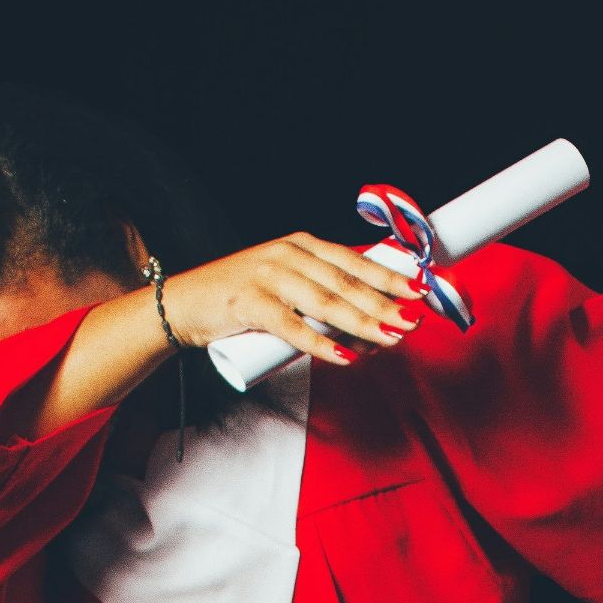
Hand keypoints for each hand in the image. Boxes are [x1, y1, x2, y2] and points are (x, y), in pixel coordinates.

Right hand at [159, 231, 426, 365]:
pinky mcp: (249, 304)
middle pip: (346, 283)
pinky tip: (345, 357)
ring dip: (363, 323)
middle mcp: (288, 255)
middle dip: (384, 303)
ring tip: (391, 338)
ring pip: (326, 304)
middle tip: (413, 321)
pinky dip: (321, 344)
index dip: (390, 275)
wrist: (182, 304)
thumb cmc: (241, 298)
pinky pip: (293, 327)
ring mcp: (268, 277)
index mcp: (302, 245)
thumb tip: (371, 325)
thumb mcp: (286, 283)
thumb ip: (322, 296)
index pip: (354, 260)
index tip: (420, 290)